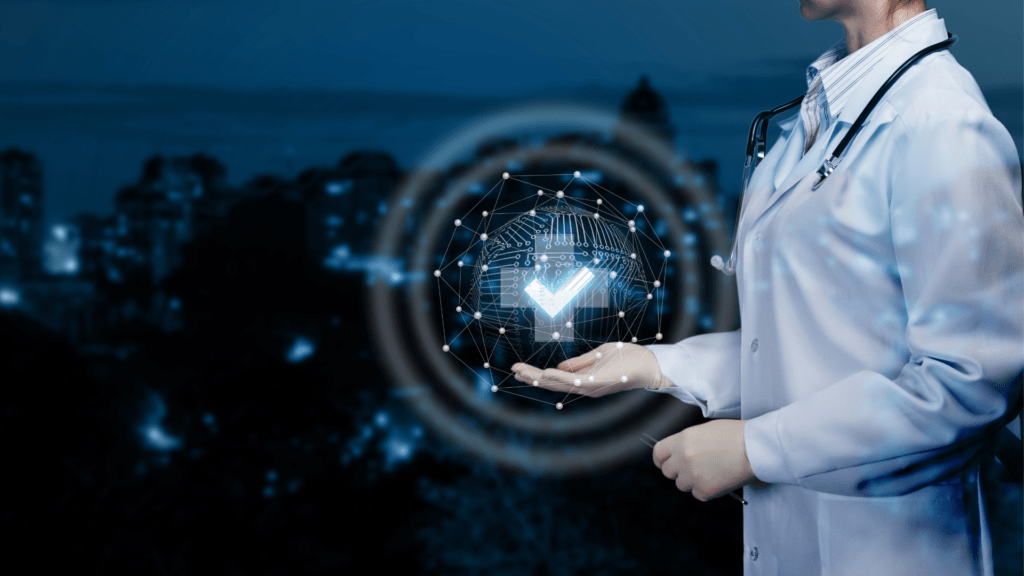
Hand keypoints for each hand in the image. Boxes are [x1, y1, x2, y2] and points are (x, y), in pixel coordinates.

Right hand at [511, 342, 669, 397]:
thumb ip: (580, 362)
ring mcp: (592, 387)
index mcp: (585, 380)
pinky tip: (547, 373)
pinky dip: (560, 377)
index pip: (556, 378)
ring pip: (560, 384)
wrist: (652, 364)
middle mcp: (586, 387)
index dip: (537, 374)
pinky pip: (575, 381)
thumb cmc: (628, 358)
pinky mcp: (600, 383)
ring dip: (540, 377)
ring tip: (523, 372)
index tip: (520, 367)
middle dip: (532, 377)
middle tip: (513, 369)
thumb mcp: (599, 356)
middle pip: (553, 383)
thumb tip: (558, 368)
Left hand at [652, 420, 756, 500]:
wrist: (755, 448)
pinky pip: (698, 494)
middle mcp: (683, 458)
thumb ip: (688, 443)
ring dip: (692, 481)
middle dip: (678, 471)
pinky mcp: (705, 490)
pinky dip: (706, 490)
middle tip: (693, 468)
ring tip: (711, 472)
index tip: (665, 463)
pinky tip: (719, 480)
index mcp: (682, 440)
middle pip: (668, 472)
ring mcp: (692, 476)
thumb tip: (681, 453)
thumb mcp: (705, 431)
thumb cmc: (736, 435)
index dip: (661, 459)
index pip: (658, 453)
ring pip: (682, 485)